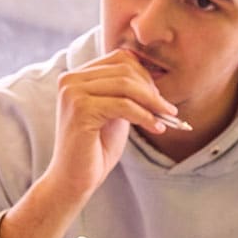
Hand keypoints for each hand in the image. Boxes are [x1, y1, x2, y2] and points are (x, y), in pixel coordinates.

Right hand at [40, 49, 178, 203]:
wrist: (74, 179)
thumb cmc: (95, 147)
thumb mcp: (114, 111)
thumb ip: (125, 91)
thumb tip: (155, 74)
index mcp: (76, 76)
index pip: (120, 58)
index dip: (145, 75)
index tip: (160, 97)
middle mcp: (70, 79)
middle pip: (124, 69)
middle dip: (151, 89)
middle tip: (167, 110)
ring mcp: (72, 93)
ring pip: (125, 85)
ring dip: (152, 102)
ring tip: (167, 118)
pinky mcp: (80, 109)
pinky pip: (123, 105)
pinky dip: (144, 116)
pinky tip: (156, 127)